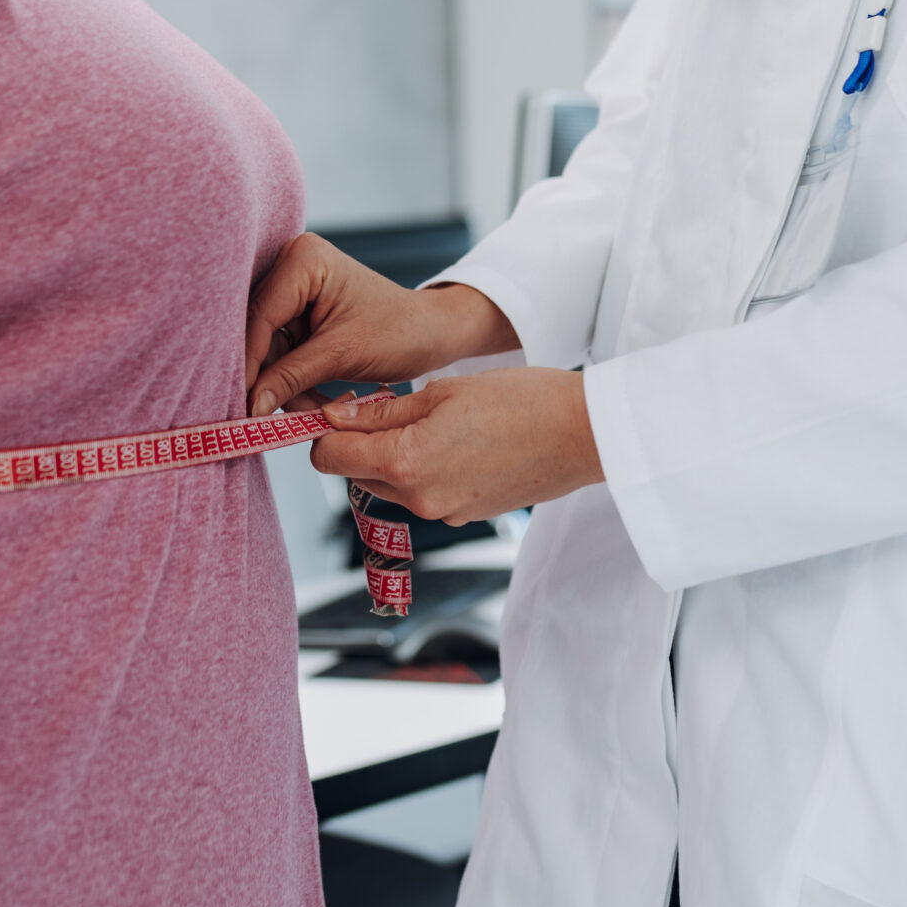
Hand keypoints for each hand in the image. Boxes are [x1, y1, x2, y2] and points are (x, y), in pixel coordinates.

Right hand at [245, 234, 519, 415]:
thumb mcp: (341, 356)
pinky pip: (281, 352)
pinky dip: (293, 380)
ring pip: (268, 348)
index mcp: (303, 259)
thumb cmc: (399, 332)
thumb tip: (249, 404)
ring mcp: (293, 290)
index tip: (242, 403)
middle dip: (269, 376)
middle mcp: (292, 266)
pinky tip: (313, 399)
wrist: (430, 335)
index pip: (261, 315)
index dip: (250, 362)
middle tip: (269, 416)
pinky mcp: (298, 314)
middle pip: (259, 331)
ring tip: (309, 411)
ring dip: (284, 385)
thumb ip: (290, 376)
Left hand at [310, 368, 602, 525]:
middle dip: (361, 443)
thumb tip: (336, 415)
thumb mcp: (442, 391)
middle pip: (355, 473)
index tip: (338, 406)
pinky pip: (424, 493)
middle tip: (389, 405)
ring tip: (432, 422)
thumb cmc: (521, 401)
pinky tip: (458, 443)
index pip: (328, 456)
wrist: (582, 434)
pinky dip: (426, 470)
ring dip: (393, 457)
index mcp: (405, 462)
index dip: (324, 430)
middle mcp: (418, 497)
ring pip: (389, 485)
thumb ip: (384, 411)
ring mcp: (443, 511)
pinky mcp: (465, 514)